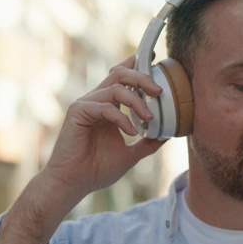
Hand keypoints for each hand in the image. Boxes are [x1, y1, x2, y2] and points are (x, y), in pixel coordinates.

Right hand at [40, 55, 166, 202]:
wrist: (74, 184)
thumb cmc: (97, 169)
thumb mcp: (131, 154)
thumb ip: (148, 143)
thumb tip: (168, 135)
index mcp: (108, 106)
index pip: (122, 78)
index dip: (137, 65)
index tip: (155, 59)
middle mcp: (96, 101)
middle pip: (120, 74)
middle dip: (142, 77)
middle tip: (159, 90)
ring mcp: (86, 104)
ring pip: (115, 87)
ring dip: (137, 101)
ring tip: (149, 117)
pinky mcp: (78, 112)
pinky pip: (105, 107)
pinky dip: (121, 118)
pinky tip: (131, 132)